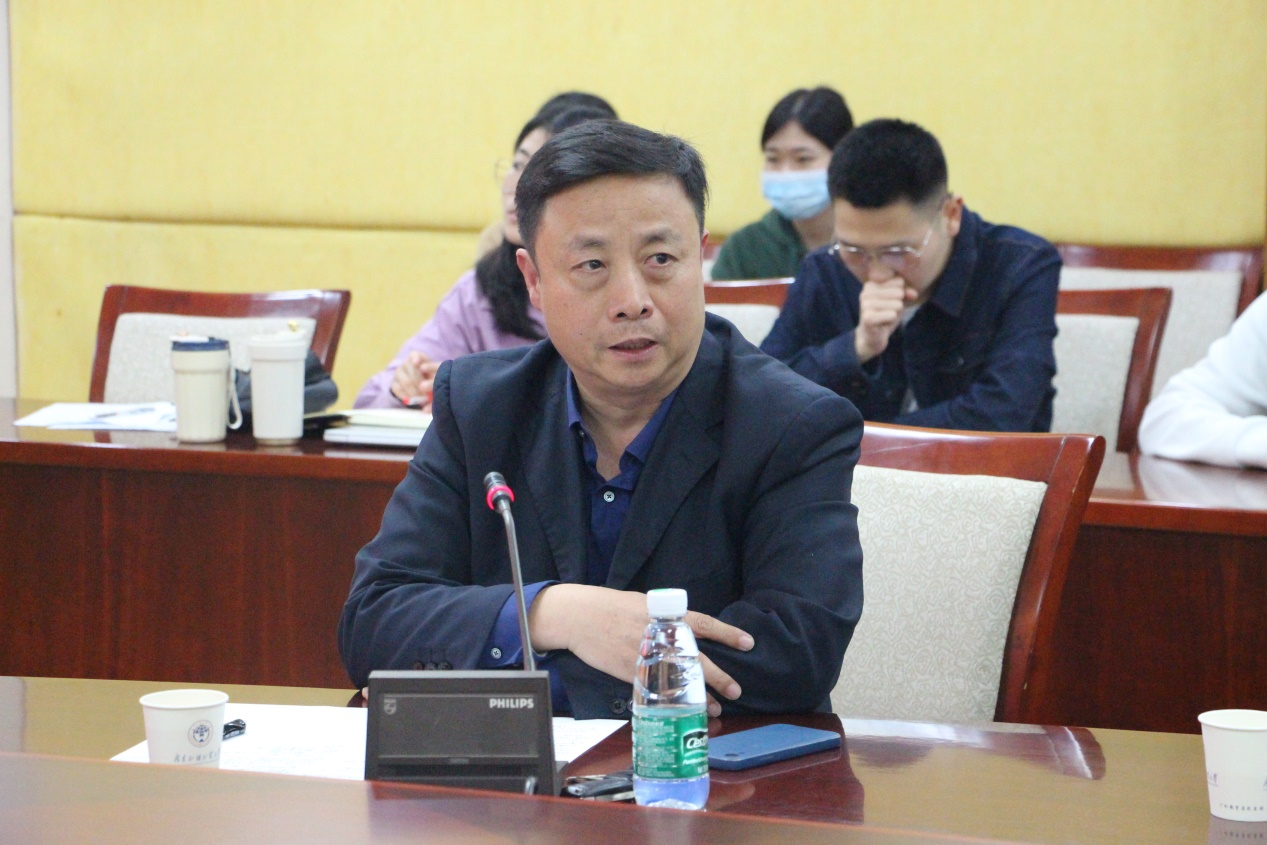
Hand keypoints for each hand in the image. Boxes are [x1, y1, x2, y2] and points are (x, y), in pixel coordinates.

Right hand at [389, 352, 440, 409]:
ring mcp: (399, 372)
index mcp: (418, 357)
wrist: (421, 389)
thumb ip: (434, 382)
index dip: (418, 359)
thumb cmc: (431, 380)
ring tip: (422, 399)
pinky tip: (413, 400)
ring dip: (415, 392)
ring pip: (405, 381)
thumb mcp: (435, 378)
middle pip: (411, 370)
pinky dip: (407, 396)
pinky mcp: (394, 383)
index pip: (416, 355)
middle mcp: (407, 363)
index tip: (422, 367)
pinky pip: (399, 390)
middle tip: (427, 393)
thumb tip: (425, 390)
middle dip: (420, 382)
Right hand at [529, 584, 754, 716]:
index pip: (704, 623)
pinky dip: (672, 702)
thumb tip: (689, 633)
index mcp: (665, 615)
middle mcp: (659, 636)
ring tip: (716, 708)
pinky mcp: (631, 672)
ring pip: (679, 680)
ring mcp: (645, 656)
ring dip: (699, 696)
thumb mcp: (644, 604)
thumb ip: (667, 619)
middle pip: (697, 659)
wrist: (579, 617)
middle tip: (736, 690)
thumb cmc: (611, 607)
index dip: (727, 634)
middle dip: (719, 677)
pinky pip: (657, 691)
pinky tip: (683, 710)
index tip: (748, 643)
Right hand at [855, 277, 917, 362]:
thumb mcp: (897, 301)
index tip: (888, 303)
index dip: (900, 295)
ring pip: (897, 304)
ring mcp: (866, 305)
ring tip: (884, 318)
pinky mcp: (868, 318)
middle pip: (899, 293)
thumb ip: (906, 293)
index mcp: (871, 284)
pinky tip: (882, 324)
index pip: (899, 282)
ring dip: (894, 314)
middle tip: (886, 313)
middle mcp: (866, 292)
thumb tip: (914, 295)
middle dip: (897, 306)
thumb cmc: (884, 316)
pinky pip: (892, 315)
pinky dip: (891, 321)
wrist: (871, 337)